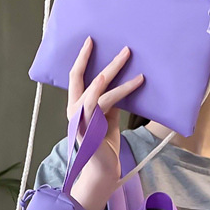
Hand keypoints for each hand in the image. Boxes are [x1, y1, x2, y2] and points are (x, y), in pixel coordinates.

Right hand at [66, 37, 144, 197]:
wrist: (104, 169)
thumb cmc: (105, 144)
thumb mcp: (108, 118)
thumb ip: (109, 102)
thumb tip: (121, 85)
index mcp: (76, 106)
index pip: (75, 77)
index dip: (82, 58)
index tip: (91, 40)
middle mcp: (75, 110)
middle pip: (86, 78)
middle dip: (106, 62)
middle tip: (124, 49)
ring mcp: (81, 119)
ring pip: (98, 90)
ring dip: (115, 73)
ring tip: (131, 61)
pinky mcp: (92, 128)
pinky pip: (107, 104)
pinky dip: (121, 91)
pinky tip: (135, 83)